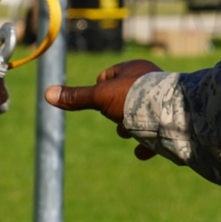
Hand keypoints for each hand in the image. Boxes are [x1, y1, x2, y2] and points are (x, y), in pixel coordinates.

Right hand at [45, 60, 162, 159]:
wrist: (172, 117)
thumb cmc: (135, 99)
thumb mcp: (100, 97)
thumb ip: (77, 98)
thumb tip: (48, 94)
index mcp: (134, 70)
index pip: (108, 76)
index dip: (99, 90)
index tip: (100, 100)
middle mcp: (150, 83)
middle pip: (122, 99)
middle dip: (116, 113)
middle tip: (117, 119)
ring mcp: (161, 103)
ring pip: (138, 117)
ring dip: (131, 129)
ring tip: (131, 134)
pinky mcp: (170, 124)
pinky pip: (155, 136)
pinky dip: (147, 146)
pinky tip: (142, 151)